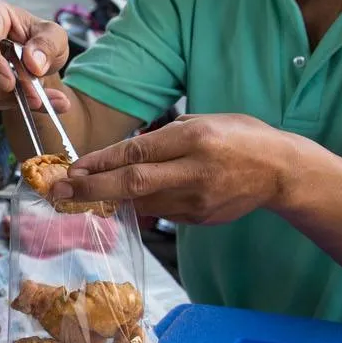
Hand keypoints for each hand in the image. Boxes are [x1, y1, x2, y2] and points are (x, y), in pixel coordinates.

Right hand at [0, 0, 71, 112]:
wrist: (39, 56)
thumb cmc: (43, 38)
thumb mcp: (55, 36)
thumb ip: (47, 46)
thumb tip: (33, 63)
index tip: (9, 82)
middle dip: (5, 87)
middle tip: (34, 99)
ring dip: (12, 98)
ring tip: (41, 101)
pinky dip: (12, 102)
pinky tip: (33, 102)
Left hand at [54, 114, 296, 224]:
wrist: (282, 171)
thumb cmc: (240, 137)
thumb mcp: (202, 122)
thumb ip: (163, 139)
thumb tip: (121, 157)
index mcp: (194, 138)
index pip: (137, 152)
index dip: (100, 162)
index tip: (72, 169)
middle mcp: (195, 171)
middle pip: (134, 184)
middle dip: (91, 189)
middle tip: (59, 192)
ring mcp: (198, 201)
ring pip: (142, 203)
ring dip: (111, 200)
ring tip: (85, 195)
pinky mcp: (201, 220)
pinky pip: (162, 212)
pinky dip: (142, 205)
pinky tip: (129, 200)